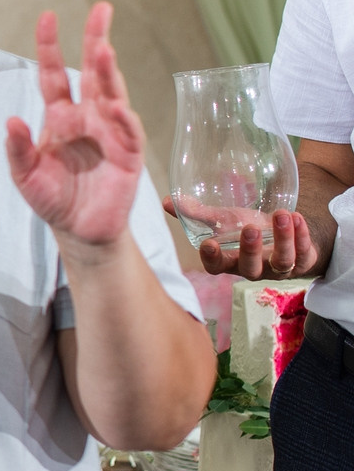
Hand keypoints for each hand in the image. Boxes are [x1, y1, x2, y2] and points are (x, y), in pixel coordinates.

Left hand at [7, 4, 148, 248]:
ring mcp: (111, 133)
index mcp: (60, 117)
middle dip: (97, 39)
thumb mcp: (25, 175)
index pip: (55, 75)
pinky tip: (116, 107)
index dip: (51, 47)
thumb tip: (11, 121)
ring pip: (113, 93)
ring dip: (110, 72)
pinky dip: (123, 120)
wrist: (79, 230)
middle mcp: (88, 117)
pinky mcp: (130, 155)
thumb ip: (18, 150)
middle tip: (102, 8)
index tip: (48, 16)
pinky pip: (129, 133)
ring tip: (104, 49)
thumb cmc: (52, 197)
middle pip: (94, 72)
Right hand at [162, 197, 317, 278]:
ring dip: (283, 239)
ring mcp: (279, 268)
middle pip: (250, 268)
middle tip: (250, 228)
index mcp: (230, 262)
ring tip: (282, 215)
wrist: (284, 235)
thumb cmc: (247, 229)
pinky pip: (304, 253)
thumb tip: (167, 201)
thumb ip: (198, 213)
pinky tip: (297, 218)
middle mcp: (254, 269)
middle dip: (250, 250)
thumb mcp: (224, 220)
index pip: (216, 267)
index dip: (212, 258)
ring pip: (282, 261)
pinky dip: (302, 235)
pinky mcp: (302, 262)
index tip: (209, 243)